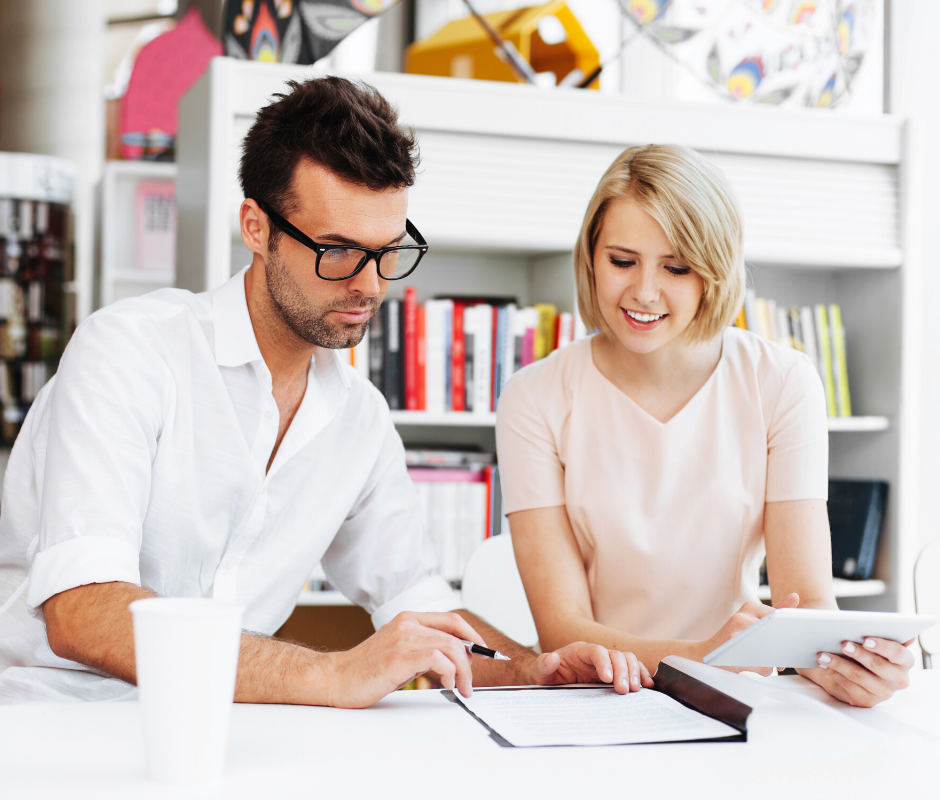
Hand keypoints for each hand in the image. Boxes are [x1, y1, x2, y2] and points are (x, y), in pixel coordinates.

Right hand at [324, 611, 485, 707]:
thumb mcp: (399, 651)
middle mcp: (407, 624)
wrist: (336, 678)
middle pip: (455, 632)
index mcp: (408, 619)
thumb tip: (454, 660)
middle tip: (471, 680)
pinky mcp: (399, 656)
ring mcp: (403, 638)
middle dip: (472, 657)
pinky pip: (438, 658)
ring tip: (462, 687)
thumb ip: (422, 649)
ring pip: (450, 645)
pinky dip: (449, 673)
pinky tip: (447, 685)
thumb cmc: (366, 670)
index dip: (472, 636)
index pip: (451, 620)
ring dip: (464, 670)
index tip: (483, 653)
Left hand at [529, 642, 654, 693]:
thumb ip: (543, 665)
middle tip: (624, 690)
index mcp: (579, 652)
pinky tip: (647, 685)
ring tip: (636, 690)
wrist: (552, 680)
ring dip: (634, 673)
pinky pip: (632, 669)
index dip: (604, 662)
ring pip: (627, 660)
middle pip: (616, 655)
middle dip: (622, 671)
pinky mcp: (614, 673)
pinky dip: (641, 675)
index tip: (607, 679)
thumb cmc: (547, 675)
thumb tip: (551, 658)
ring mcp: (607, 663)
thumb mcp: (539, 672)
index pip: (596, 651)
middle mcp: (596, 655)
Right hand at [697, 592, 800, 675]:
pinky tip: (756, 668)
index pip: (779, 619)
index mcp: (749, 607)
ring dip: (773, 661)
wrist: (706, 655)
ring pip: (770, 650)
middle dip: (782, 648)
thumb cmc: (733, 640)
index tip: (788, 644)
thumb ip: (775, 610)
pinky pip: (762, 663)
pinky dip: (764, 670)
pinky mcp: (733, 650)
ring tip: (767, 662)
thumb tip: (795, 596)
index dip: (786, 633)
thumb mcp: (752, 621)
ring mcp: (736, 632)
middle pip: (776, 633)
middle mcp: (742, 616)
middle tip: (783, 658)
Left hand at [806, 636, 913, 706]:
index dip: (882, 646)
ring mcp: (883, 692)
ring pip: (859, 676)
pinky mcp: (867, 700)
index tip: (865, 639)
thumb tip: (908, 636)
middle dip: (858, 654)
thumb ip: (887, 634)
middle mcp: (898, 679)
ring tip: (824, 654)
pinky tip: (823, 665)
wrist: (852, 666)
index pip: (898, 653)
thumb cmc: (865, 648)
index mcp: (904, 661)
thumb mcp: (876, 639)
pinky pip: (848, 685)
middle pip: (877, 665)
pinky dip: (833, 673)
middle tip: (843, 644)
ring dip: (839, 663)